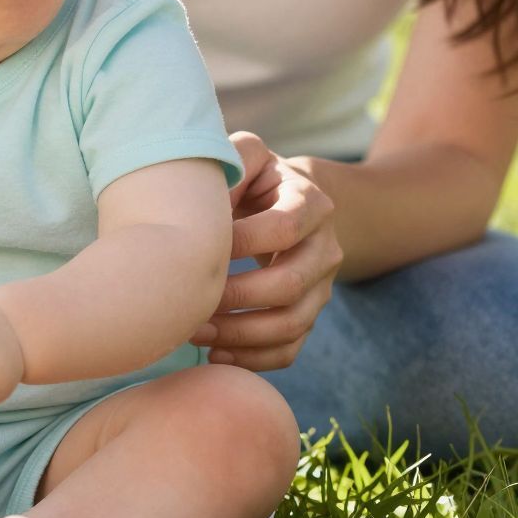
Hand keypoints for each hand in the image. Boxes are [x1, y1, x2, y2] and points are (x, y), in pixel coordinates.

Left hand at [189, 132, 340, 371]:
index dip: (240, 241)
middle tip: (190, 298)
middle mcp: (326, 249)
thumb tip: (210, 198)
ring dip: (239, 335)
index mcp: (312, 204)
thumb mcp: (247, 157)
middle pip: (291, 285)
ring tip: (194, 330)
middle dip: (236, 296)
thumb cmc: (250, 179)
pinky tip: (214, 355)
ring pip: (291, 324)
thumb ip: (234, 159)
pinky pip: (289, 350)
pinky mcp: (308, 315)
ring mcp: (322, 287)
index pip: (283, 228)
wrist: (280, 203)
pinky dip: (252, 359)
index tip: (197, 245)